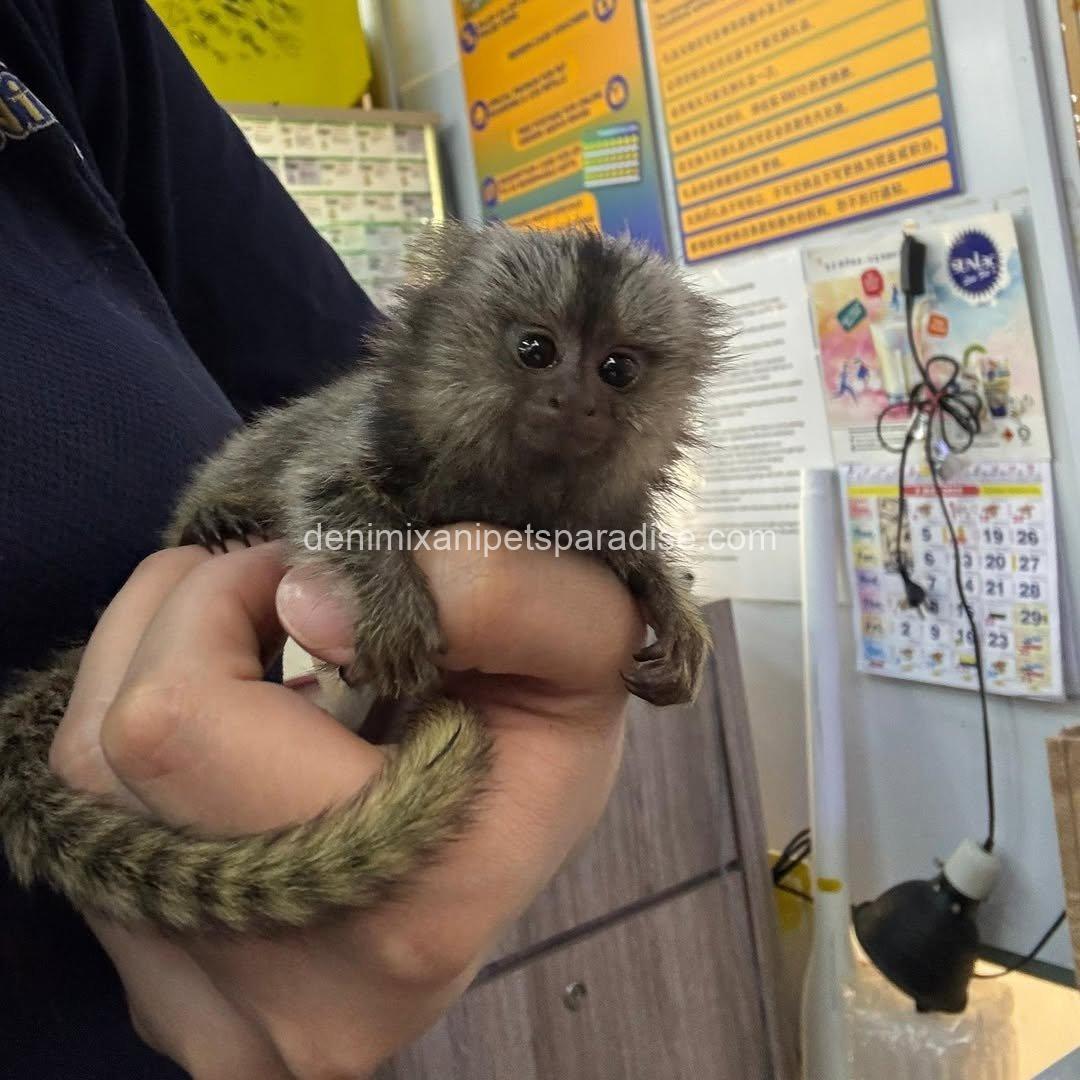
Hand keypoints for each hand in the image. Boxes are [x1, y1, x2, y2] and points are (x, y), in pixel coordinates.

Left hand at [49, 534, 641, 1077]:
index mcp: (408, 905)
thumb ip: (493, 591)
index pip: (185, 718)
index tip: (306, 576)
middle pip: (113, 751)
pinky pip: (86, 841)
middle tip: (273, 599)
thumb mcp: (586, 639)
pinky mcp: (169, 1009)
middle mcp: (294, 1002)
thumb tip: (302, 603)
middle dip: (180, 623)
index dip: (224, 602)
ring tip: (247, 645)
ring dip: (149, 670)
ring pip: (80, 790)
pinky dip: (140, 752)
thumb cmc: (548, 736)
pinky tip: (227, 735)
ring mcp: (217, 1021)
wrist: (514, 843)